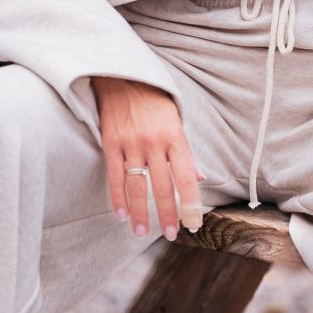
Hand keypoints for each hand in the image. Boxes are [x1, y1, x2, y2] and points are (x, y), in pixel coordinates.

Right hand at [90, 76, 205, 239]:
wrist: (124, 77)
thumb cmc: (154, 101)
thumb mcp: (177, 121)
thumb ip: (187, 152)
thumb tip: (201, 179)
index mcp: (175, 136)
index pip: (186, 177)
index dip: (190, 203)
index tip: (193, 223)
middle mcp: (154, 141)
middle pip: (163, 186)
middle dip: (168, 214)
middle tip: (170, 235)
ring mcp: (131, 143)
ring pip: (138, 186)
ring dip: (141, 213)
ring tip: (143, 232)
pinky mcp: (111, 143)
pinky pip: (115, 176)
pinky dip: (117, 197)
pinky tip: (121, 214)